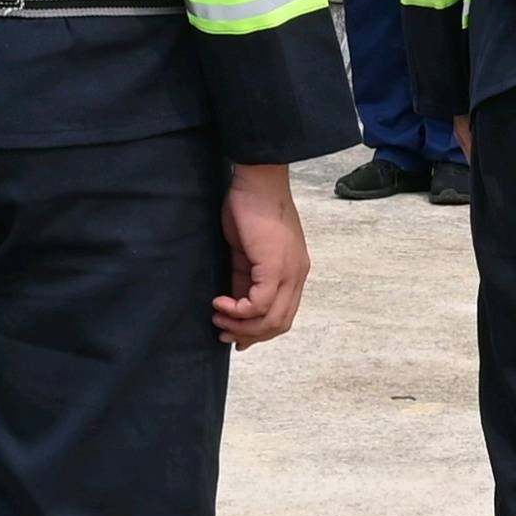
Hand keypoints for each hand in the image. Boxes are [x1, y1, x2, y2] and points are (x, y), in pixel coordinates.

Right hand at [212, 163, 308, 350]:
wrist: (257, 179)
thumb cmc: (249, 207)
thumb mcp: (247, 252)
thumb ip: (244, 278)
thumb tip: (233, 306)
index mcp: (293, 271)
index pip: (283, 314)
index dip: (259, 331)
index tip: (235, 336)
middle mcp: (297, 275)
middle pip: (279, 323)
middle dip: (250, 334)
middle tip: (223, 333)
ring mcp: (289, 272)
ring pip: (271, 319)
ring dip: (241, 326)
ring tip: (218, 319)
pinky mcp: (275, 267)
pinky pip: (259, 304)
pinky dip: (238, 311)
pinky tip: (219, 303)